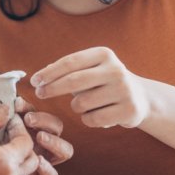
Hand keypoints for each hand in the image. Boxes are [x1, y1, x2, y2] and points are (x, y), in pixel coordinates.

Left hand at [15, 97, 72, 174]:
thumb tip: (4, 105)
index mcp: (26, 128)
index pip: (34, 113)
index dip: (28, 107)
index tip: (17, 104)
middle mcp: (37, 142)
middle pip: (56, 127)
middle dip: (45, 120)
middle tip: (29, 120)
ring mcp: (41, 161)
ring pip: (63, 150)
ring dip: (54, 141)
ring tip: (40, 137)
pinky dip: (48, 168)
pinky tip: (38, 162)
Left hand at [29, 47, 149, 128]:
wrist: (140, 97)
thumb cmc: (104, 81)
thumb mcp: (90, 68)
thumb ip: (67, 70)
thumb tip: (39, 76)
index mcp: (104, 54)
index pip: (70, 62)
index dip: (49, 73)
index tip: (34, 81)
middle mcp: (115, 70)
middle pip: (73, 81)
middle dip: (52, 89)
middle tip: (40, 94)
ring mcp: (124, 90)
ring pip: (80, 103)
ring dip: (76, 107)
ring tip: (87, 104)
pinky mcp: (128, 110)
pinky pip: (93, 120)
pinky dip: (88, 119)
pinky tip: (98, 114)